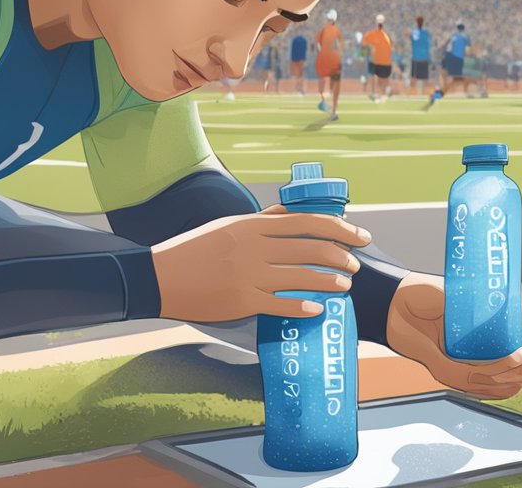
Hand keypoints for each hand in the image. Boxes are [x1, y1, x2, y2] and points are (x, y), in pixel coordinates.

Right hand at [151, 204, 369, 322]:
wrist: (161, 277)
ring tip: (344, 286)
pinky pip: (280, 304)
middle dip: (340, 256)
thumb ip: (262, 220)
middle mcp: (253, 247)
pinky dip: (302, 307)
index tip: (359, 235)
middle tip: (355, 265)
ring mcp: (248, 275)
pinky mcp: (241, 301)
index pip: (305, 222)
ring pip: (301, 277)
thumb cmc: (194, 249)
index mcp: (252, 225)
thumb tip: (292, 212)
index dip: (338, 228)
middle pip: (310, 249)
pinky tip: (317, 309)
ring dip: (329, 282)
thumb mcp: (228, 226)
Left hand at [385, 272, 521, 398]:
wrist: (391, 297)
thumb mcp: (452, 300)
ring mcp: (447, 363)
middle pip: (490, 377)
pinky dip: (485, 378)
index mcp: (462, 344)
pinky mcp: (436, 364)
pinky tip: (505, 372)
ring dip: (506, 377)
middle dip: (515, 376)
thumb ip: (470, 312)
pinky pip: (463, 376)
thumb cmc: (420, 294)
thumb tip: (499, 313)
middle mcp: (456, 358)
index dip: (513, 365)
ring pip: (481, 379)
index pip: (493, 360)